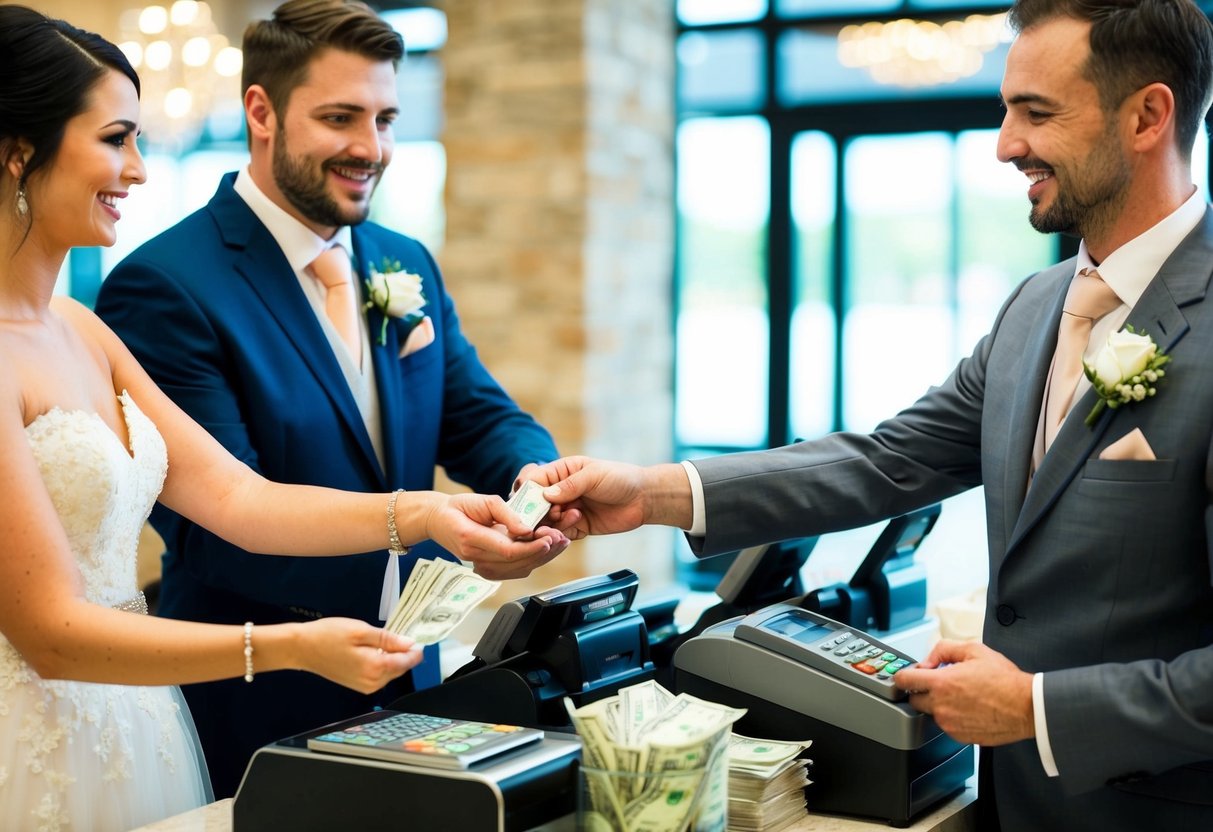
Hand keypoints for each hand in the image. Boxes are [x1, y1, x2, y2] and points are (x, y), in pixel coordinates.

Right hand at [298, 618, 422, 693]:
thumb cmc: (328, 636)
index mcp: (375, 668)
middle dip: (405, 652)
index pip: (408, 661)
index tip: (420, 636)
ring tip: (385, 639)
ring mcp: (366, 686)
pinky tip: (375, 650)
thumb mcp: (361, 630)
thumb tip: (409, 643)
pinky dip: (383, 662)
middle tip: (402, 633)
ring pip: (391, 672)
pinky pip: (380, 674)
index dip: (416, 648)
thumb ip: (387, 639)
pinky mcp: (359, 685)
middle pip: (401, 667)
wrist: (302, 649)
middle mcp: (374, 682)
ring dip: (394, 657)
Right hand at [427, 493, 569, 578]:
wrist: (439, 520)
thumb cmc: (459, 507)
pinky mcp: (488, 569)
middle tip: (562, 539)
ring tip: (560, 543)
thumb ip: (505, 514)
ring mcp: (481, 566)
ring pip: (519, 569)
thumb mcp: (482, 499)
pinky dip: (533, 561)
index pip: (507, 550)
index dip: (531, 547)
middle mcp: (476, 557)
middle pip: (517, 563)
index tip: (550, 538)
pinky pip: (514, 570)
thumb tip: (527, 529)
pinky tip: (547, 550)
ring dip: (542, 558)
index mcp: (471, 538)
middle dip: (543, 552)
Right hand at [526, 456, 655, 538]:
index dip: (528, 493)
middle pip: (538, 504)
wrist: (644, 498)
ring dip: (551, 524)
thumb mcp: (593, 476)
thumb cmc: (620, 478)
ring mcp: (569, 509)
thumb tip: (545, 495)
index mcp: (562, 472)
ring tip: (565, 522)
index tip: (525, 504)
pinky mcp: (578, 526)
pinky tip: (571, 530)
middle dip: (537, 513)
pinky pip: (562, 533)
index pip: (536, 481)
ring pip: (548, 521)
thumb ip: (569, 485)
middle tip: (544, 519)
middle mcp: (562, 491)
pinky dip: (562, 534)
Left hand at [892, 640, 1034, 745]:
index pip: (903, 681)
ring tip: (962, 696)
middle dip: (922, 691)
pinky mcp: (960, 736)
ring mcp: (949, 724)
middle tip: (940, 684)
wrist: (1027, 707)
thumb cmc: (1004, 680)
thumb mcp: (973, 650)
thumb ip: (943, 649)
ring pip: (932, 714)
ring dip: (940, 705)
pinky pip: (947, 726)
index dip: (902, 676)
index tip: (906, 676)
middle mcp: (941, 706)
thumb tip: (928, 661)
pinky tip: (969, 709)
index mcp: (941, 683)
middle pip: (914, 700)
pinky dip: (953, 718)